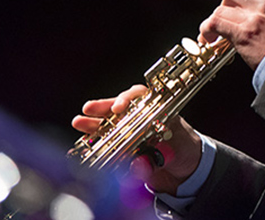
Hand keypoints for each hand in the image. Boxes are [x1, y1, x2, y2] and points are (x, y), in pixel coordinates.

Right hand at [72, 84, 201, 194]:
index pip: (140, 97)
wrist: (187, 167)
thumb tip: (138, 164)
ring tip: (78, 122)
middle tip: (87, 109)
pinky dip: (94, 144)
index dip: (127, 100)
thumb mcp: (176, 151)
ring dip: (93, 123)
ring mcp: (131, 131)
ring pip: (109, 122)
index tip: (117, 108)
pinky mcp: (124, 147)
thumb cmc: (184, 148)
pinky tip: (81, 147)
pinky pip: (107, 143)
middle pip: (119, 107)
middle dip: (102, 107)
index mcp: (157, 109)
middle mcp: (141, 117)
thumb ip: (157, 158)